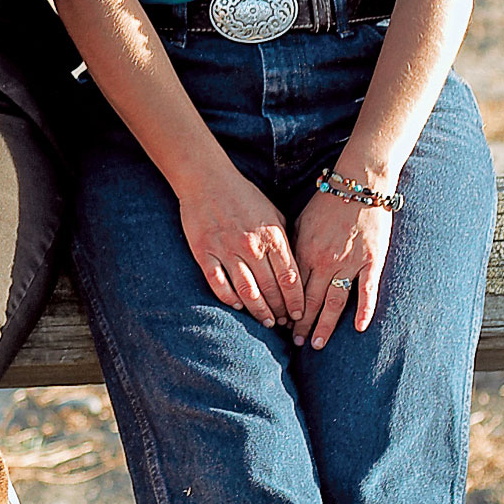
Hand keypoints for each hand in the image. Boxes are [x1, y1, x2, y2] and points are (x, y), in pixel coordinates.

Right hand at [174, 157, 301, 325]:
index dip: (296, 301)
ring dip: (259, 311)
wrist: (207, 179)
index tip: (299, 314)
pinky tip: (238, 306)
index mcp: (273, 236)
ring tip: (267, 321)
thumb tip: (296, 266)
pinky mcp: (204, 253)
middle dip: (281, 311)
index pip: (290, 278)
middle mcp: (252, 246)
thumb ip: (285, 239)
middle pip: (271, 289)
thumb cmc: (243, 195)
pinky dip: (229, 299)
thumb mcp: (273, 212)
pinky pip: (219, 284)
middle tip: (285, 323)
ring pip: (247, 292)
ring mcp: (227, 251)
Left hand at [292, 186, 394, 349]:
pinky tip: (359, 328)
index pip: (291, 288)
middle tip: (294, 343)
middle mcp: (324, 261)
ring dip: (324, 325)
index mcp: (304, 251)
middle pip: (310, 300)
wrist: (359, 184)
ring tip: (316, 344)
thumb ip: (293, 246)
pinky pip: (367, 291)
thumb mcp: (301, 221)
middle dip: (300, 324)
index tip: (280, 324)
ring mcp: (349, 263)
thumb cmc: (327, 201)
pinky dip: (363, 311)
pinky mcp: (371, 261)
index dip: (286, 308)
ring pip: (334, 302)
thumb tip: (281, 268)